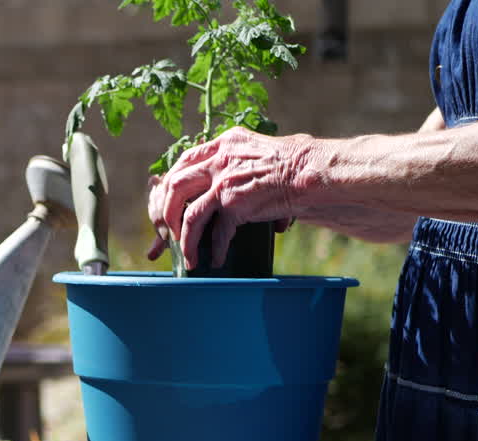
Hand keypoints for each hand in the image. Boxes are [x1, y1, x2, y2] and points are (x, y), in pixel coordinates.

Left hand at [146, 127, 307, 268]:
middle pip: (175, 185)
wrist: (310, 170)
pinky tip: (216, 260)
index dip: (172, 183)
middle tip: (170, 231)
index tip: (170, 201)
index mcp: (223, 143)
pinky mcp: (235, 204)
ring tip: (189, 255)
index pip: (184, 161)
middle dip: (167, 212)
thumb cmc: (294, 162)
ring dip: (185, 238)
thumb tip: (223, 189)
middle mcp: (218, 159)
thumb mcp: (257, 150)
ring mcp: (224, 182)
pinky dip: (215, 250)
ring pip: (189, 215)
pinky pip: (217, 233)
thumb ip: (236, 162)